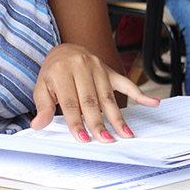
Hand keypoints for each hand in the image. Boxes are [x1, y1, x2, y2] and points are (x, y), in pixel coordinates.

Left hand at [30, 43, 158, 141]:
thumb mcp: (42, 87)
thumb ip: (42, 107)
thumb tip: (37, 125)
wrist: (66, 49)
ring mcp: (97, 68)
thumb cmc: (53, 72)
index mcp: (61, 72)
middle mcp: (80, 68)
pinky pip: (126, 83)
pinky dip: (140, 94)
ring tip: (125, 134)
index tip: (82, 138)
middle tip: (106, 140)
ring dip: (117, 116)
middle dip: (98, 122)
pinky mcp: (109, 70)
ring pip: (108, 96)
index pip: (69, 102)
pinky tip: (152, 103)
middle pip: (90, 100)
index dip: (76, 121)